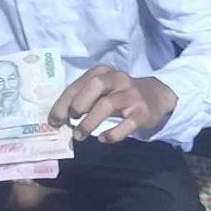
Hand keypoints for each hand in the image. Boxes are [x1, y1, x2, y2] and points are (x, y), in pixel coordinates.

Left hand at [48, 65, 177, 143]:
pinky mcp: (142, 112)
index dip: (62, 103)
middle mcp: (118, 79)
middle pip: (94, 86)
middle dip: (77, 105)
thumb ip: (83, 98)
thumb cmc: (120, 94)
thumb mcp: (102, 89)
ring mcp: (131, 95)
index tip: (54, 120)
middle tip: (69, 121)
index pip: (78, 84)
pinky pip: (126, 124)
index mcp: (102, 72)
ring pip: (107, 105)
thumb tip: (59, 118)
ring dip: (89, 123)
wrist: (156, 96)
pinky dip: (112, 134)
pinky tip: (103, 139)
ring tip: (79, 136)